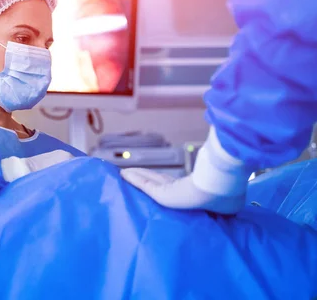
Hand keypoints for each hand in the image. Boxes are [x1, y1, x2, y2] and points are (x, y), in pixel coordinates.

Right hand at [120, 127, 250, 213]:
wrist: (220, 189)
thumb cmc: (223, 185)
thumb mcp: (220, 175)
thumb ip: (216, 167)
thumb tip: (225, 153)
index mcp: (189, 191)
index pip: (169, 184)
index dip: (158, 180)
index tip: (149, 177)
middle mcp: (176, 193)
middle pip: (155, 182)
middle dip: (142, 178)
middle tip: (129, 174)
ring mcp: (168, 194)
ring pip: (148, 182)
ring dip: (136, 177)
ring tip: (124, 173)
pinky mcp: (162, 196)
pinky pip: (145, 185)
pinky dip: (134, 179)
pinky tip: (123, 174)